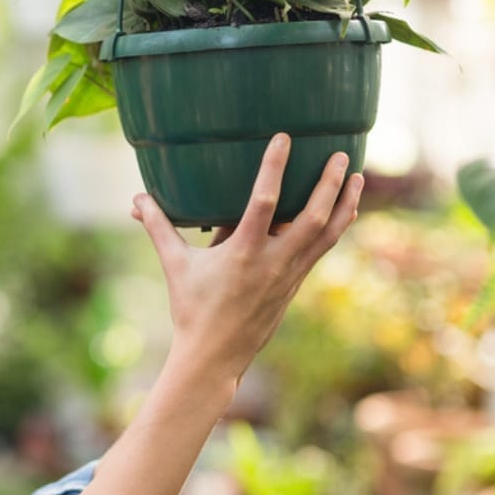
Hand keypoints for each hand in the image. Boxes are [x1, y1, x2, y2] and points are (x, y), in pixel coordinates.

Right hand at [130, 133, 364, 387]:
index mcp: (243, 253)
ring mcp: (289, 274)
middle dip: (329, 184)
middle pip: (312, 218)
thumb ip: (158, 227)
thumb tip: (136, 199)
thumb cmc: (191, 308)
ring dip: (345, 203)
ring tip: (358, 175)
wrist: (215, 355)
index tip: (284, 139)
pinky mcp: (295, 283)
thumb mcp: (174, 265)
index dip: (274, 168)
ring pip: (328, 234)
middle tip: (342, 153)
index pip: (263, 202)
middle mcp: (273, 262)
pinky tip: (346, 209)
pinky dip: (337, 225)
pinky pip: (323, 248)